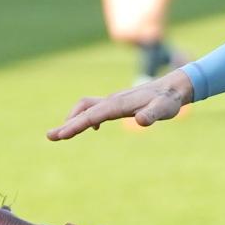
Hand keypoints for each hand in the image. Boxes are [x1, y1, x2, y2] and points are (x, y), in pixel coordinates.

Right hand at [48, 73, 192, 140]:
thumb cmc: (170, 100)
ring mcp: (114, 100)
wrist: (175, 86)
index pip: (91, 116)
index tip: (60, 135)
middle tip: (50, 137)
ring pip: (86, 106)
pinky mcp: (118, 102)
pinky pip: (95, 107)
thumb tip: (140, 121)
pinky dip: (87, 116)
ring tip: (62, 134)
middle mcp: (113, 100)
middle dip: (67, 124)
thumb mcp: (165, 110)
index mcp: (118, 104)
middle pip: (83, 110)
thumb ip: (153, 115)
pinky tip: (92, 128)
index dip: (75, 126)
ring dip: (74, 119)